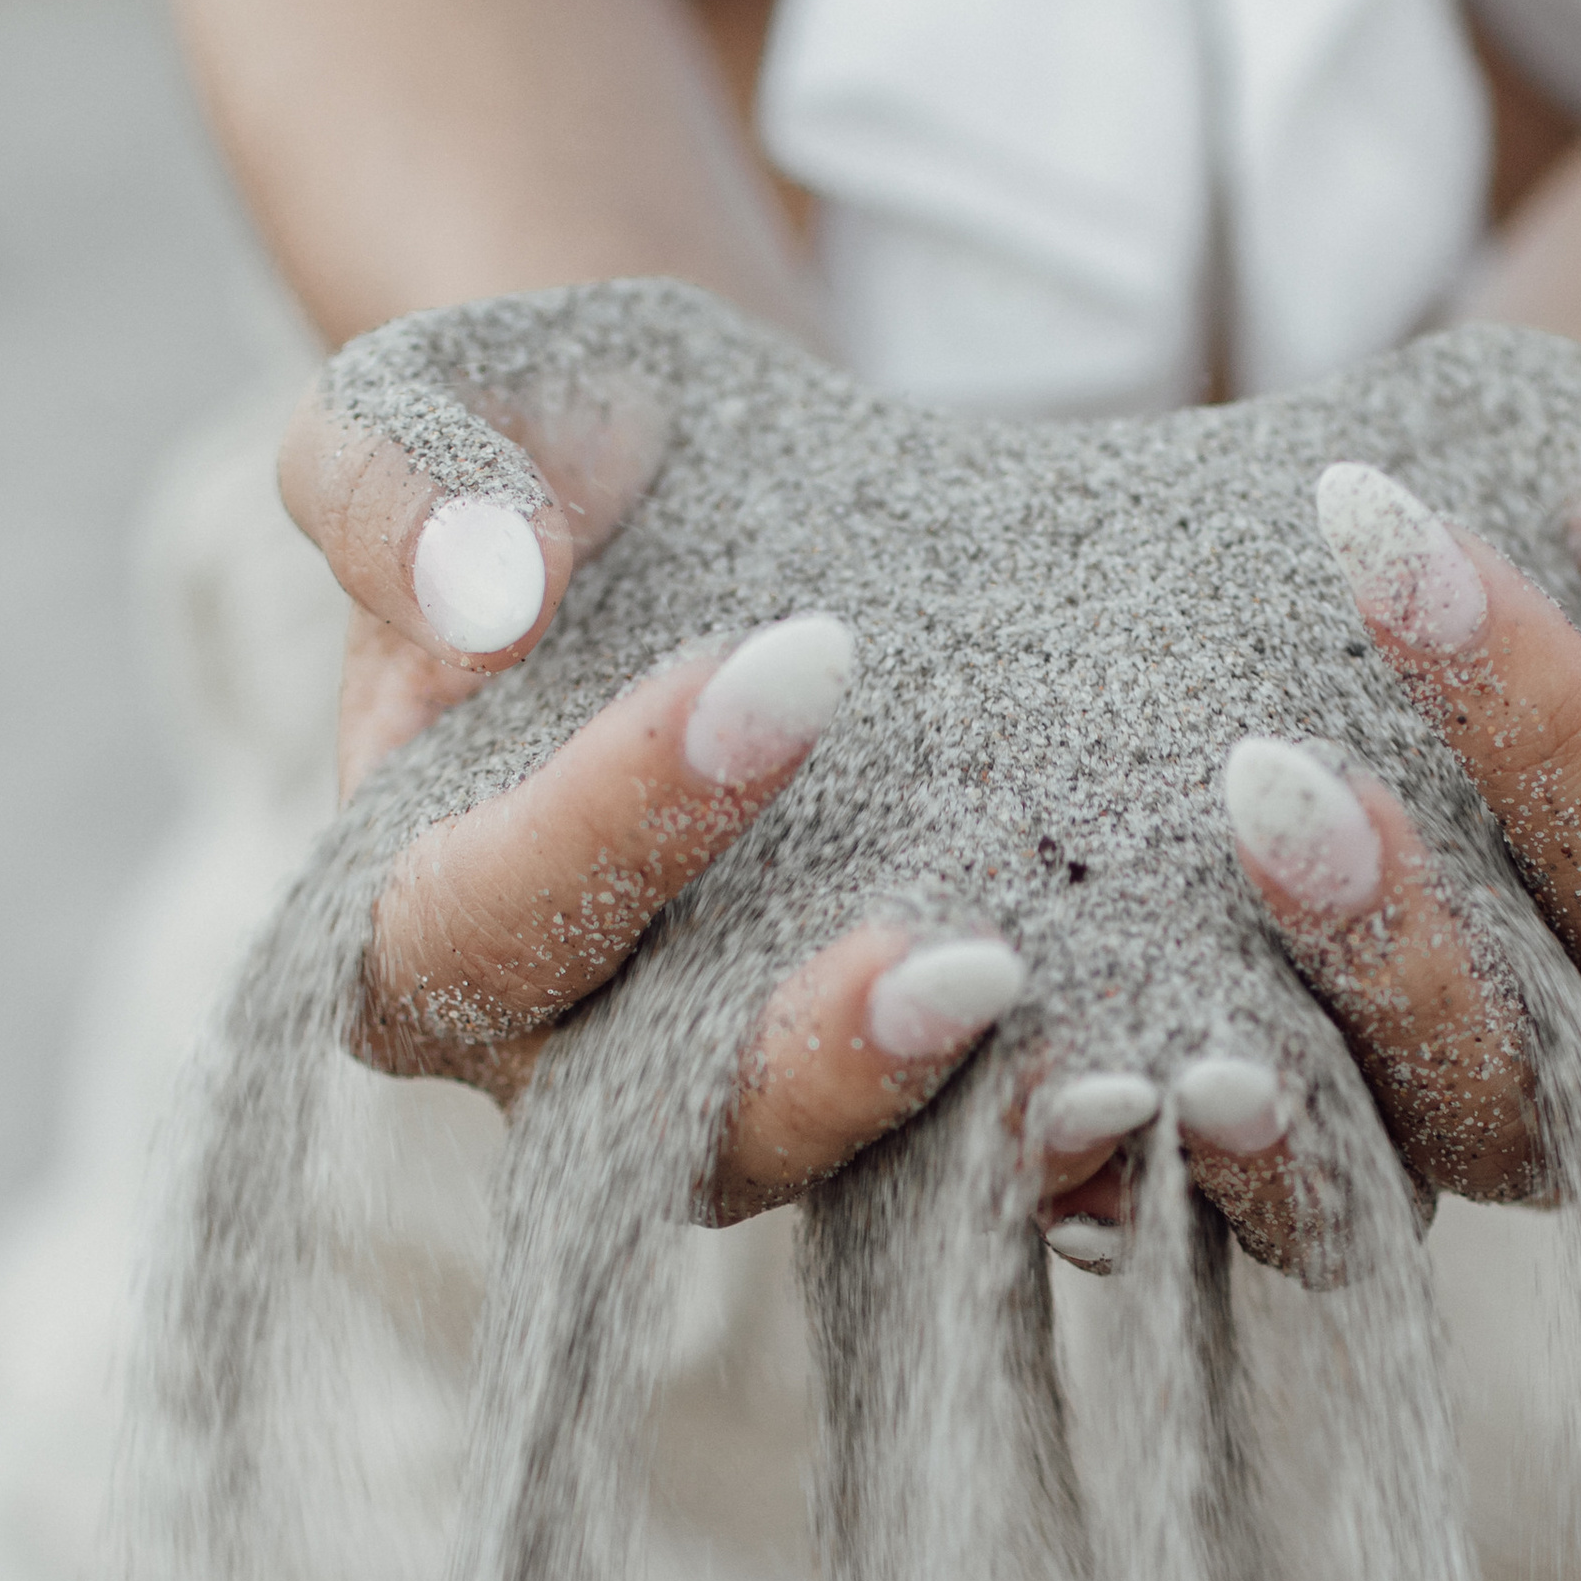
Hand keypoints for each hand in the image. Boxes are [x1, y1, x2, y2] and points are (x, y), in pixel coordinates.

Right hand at [279, 373, 1031, 1219]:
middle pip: (663, 1126)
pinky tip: (1179, 1089)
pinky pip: (973, 1169)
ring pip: (834, 1180)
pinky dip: (1072, 1157)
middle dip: (816, 1059)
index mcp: (417, 908)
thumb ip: (401, 480)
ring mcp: (735, 1089)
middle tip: (970, 959)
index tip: (802, 668)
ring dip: (968, 1142)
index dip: (618, 826)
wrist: (714, 488)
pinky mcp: (887, 1095)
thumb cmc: (555, 446)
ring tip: (1106, 1075)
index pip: (477, 920)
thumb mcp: (455, 399)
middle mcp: (569, 1050)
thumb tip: (481, 590)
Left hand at [1037, 453, 1580, 1272]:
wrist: (1406, 541)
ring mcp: (1405, 1146)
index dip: (1552, 736)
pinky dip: (1122, 1186)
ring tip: (1169, 1037)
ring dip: (1271, 1119)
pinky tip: (1057, 1098)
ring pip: (1357, 1203)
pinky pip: (1195, 1222)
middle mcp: (1569, 1092)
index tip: (1398, 548)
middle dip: (1390, 939)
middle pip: (1510, 1076)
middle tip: (1262, 778)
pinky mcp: (1249, 1162)